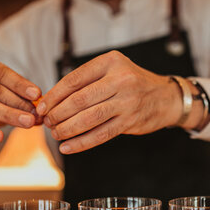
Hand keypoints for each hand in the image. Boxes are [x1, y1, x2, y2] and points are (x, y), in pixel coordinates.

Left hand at [37, 50, 201, 153]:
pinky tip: (68, 147)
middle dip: (58, 114)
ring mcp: (127, 101)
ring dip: (67, 129)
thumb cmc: (133, 84)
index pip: (74, 79)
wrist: (167, 98)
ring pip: (89, 118)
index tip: (42, 107)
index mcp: (111, 62)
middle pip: (79, 100)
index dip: (54, 95)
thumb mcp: (113, 71)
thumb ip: (88, 81)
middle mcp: (121, 79)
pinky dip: (82, 143)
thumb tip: (52, 100)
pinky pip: (101, 134)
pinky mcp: (131, 121)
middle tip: (47, 122)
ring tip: (56, 134)